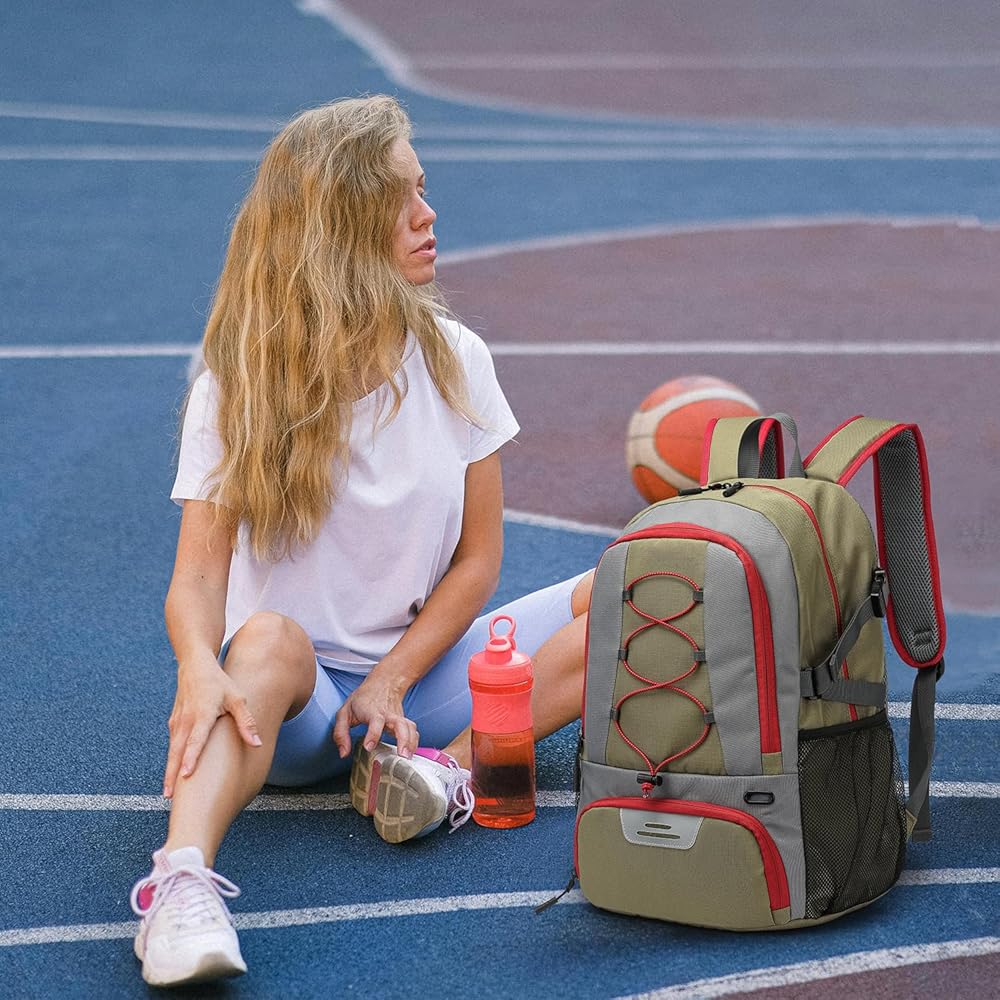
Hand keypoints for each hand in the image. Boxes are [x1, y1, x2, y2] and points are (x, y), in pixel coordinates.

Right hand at [163, 655, 261, 796]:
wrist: (195, 665)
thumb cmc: (219, 682)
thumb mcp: (238, 698)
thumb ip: (246, 722)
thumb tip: (257, 744)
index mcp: (203, 714)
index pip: (196, 740)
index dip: (191, 758)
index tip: (186, 775)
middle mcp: (186, 720)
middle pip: (177, 751)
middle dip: (172, 775)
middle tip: (170, 797)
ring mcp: (177, 722)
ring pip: (172, 750)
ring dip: (169, 771)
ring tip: (169, 793)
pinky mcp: (174, 723)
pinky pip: (172, 745)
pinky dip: (171, 761)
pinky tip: (172, 775)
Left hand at [332, 671, 417, 759]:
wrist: (383, 683)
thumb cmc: (362, 700)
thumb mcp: (344, 713)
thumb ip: (340, 734)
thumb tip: (343, 753)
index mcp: (372, 711)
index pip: (375, 722)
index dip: (373, 734)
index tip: (369, 747)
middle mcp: (388, 714)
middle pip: (400, 724)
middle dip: (403, 739)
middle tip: (401, 755)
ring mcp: (398, 717)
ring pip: (409, 727)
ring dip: (411, 743)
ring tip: (407, 758)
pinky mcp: (404, 721)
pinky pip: (413, 731)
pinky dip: (414, 742)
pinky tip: (411, 753)